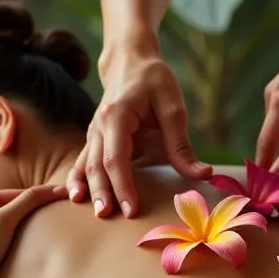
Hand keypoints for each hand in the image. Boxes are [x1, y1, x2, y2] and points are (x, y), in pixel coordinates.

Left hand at [0, 185, 68, 277]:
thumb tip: (57, 189)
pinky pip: (6, 236)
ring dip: (27, 228)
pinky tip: (27, 247)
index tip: (65, 200)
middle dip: (34, 213)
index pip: (19, 193)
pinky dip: (19, 239)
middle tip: (57, 216)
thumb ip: (29, 201)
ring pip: (11, 223)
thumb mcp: (5, 220)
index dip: (42, 197)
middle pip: (15, 207)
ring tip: (44, 234)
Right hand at [68, 39, 210, 218]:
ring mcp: (94, 131)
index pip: (116, 157)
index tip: (131, 209)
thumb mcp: (173, 107)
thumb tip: (203, 174)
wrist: (130, 60)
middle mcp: (99, 124)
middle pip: (97, 164)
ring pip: (86, 164)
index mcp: (117, 115)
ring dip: (88, 188)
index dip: (122, 185)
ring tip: (91, 211)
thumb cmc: (154, 80)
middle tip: (107, 216)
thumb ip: (182, 145)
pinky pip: (83, 160)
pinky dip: (78, 178)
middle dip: (102, 192)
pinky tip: (75, 196)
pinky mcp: (95, 138)